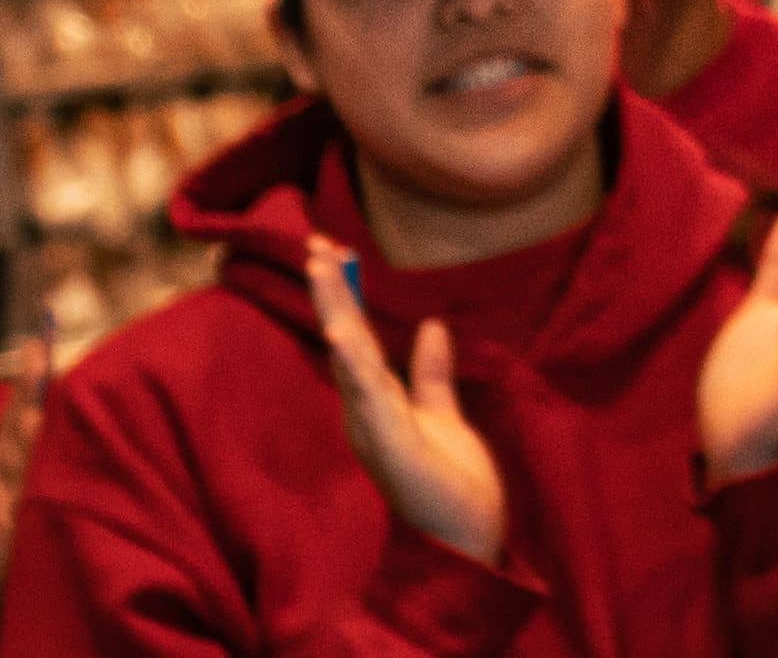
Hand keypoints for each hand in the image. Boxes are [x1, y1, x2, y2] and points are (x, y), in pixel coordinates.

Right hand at [306, 240, 506, 567]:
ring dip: (338, 315)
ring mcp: (373, 428)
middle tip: (314, 242)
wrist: (463, 534)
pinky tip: (344, 334)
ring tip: (322, 270)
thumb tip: (432, 327)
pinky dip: (355, 365)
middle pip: (344, 341)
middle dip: (330, 292)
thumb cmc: (448, 482)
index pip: (355, 338)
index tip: (331, 249)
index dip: (343, 295)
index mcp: (375, 401)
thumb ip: (431, 375)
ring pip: (350, 361)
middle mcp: (364, 412)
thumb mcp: (441, 415)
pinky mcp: (390, 446)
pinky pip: (369, 398)